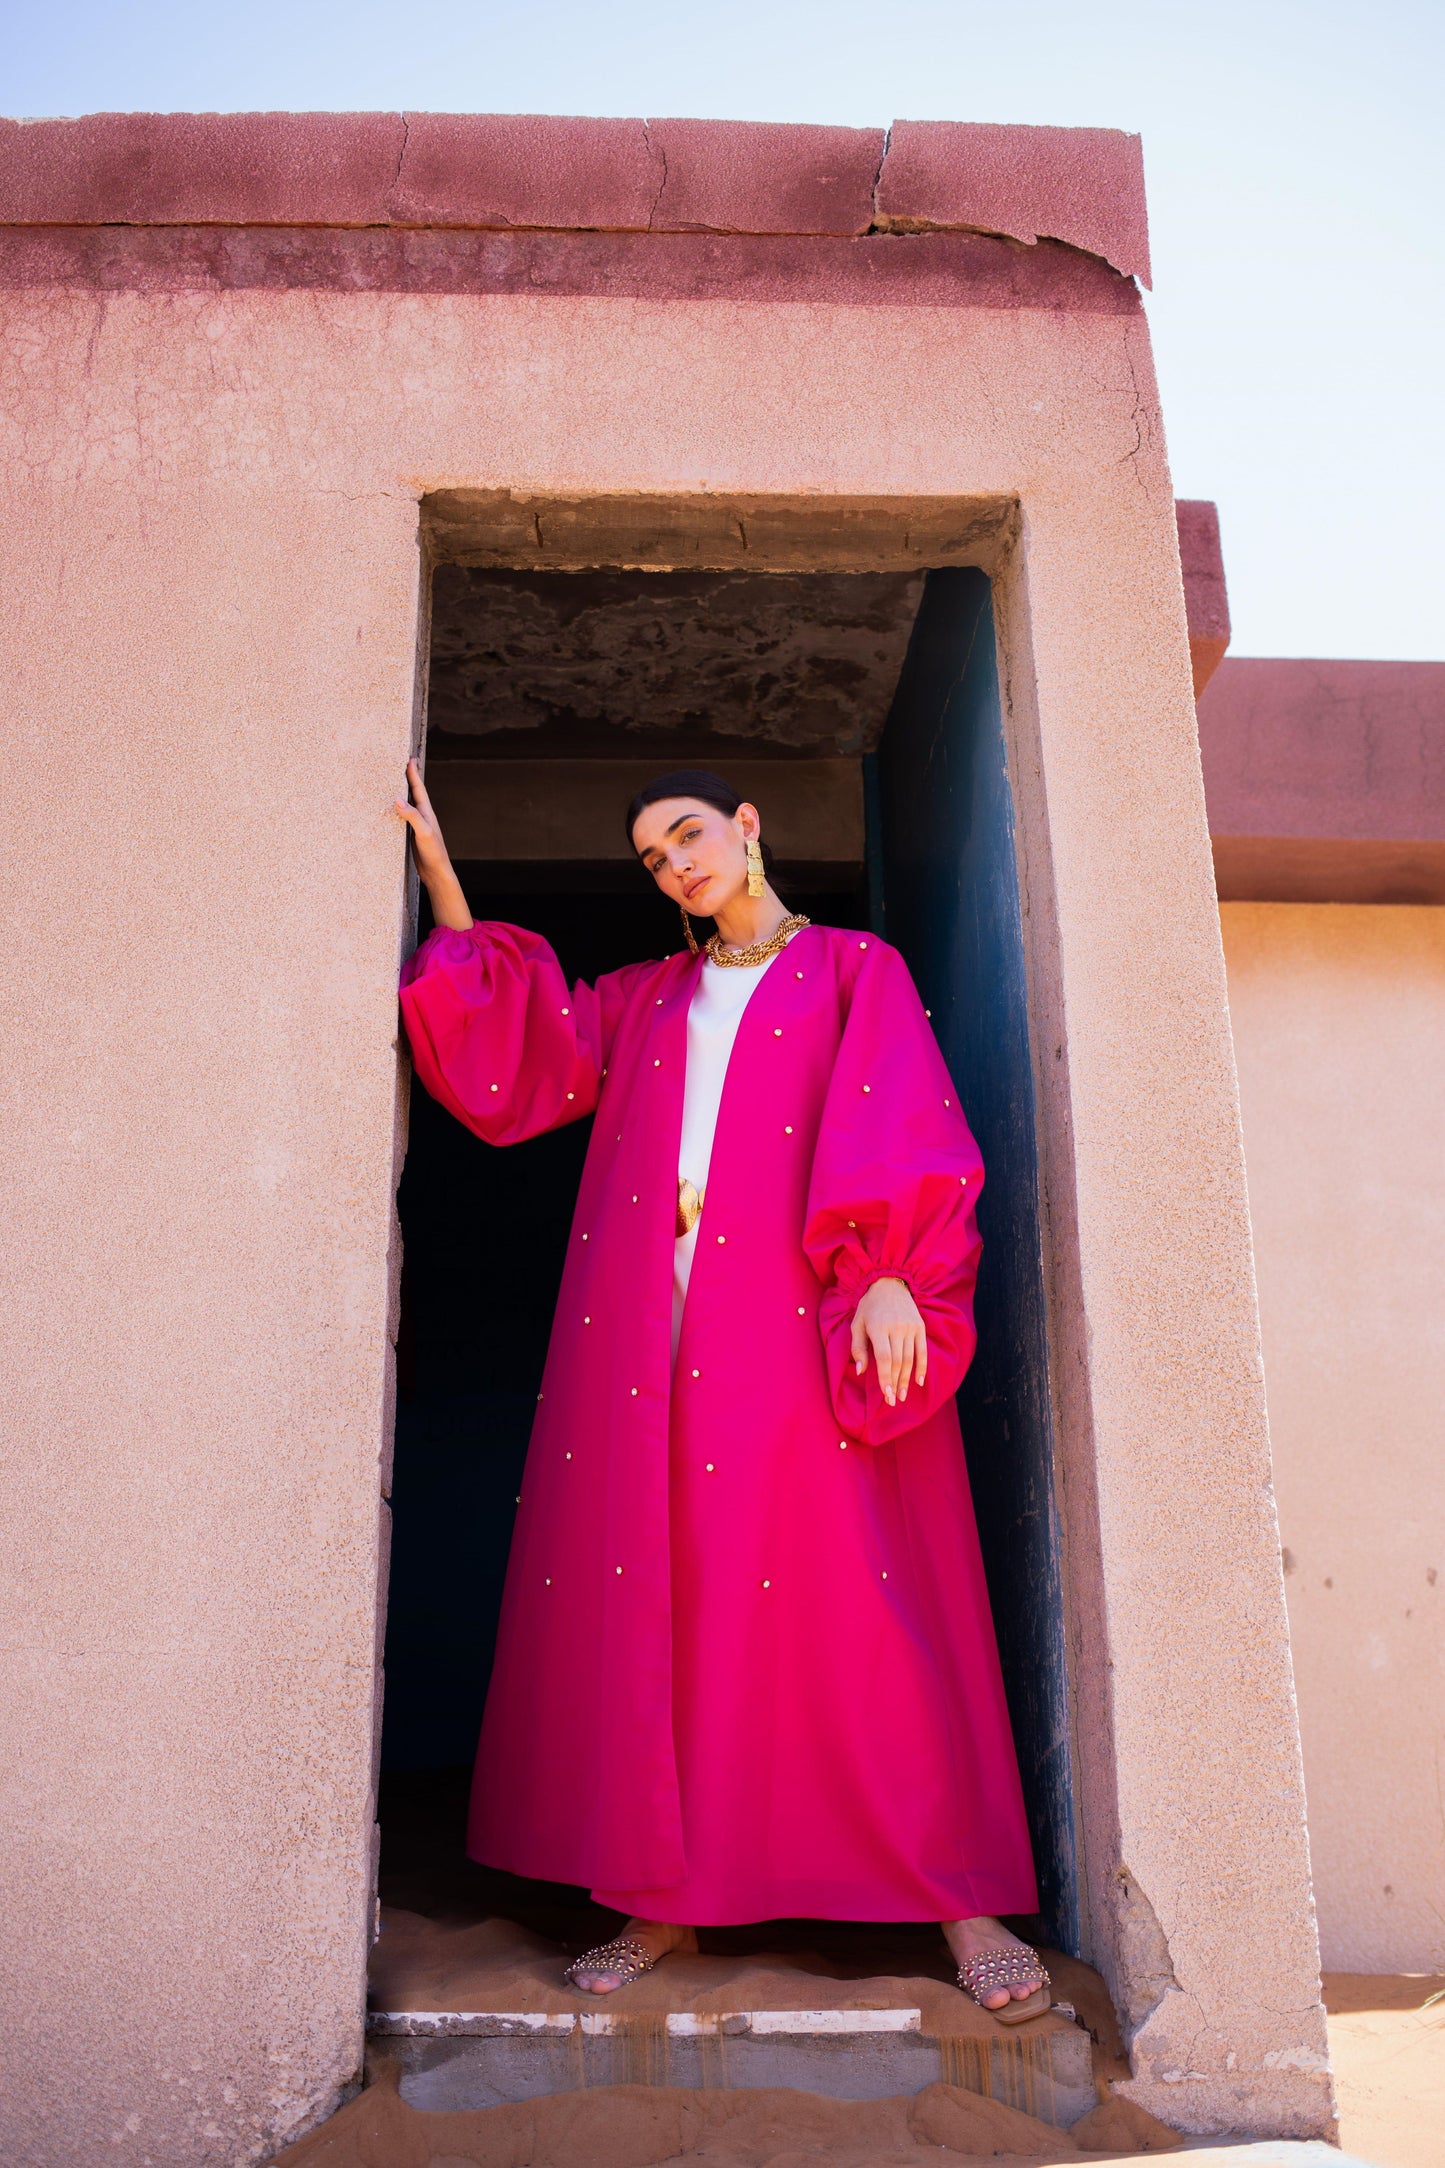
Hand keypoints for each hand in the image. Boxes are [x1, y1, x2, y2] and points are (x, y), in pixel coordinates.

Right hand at [394, 759, 472, 929]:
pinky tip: (388, 812)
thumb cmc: (434, 853)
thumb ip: (411, 816)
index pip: (418, 788)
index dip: (413, 773)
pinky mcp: (410, 836)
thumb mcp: (423, 833)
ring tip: (392, 783)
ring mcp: (416, 826)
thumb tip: (396, 799)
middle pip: (412, 793)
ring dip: (400, 793)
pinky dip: (395, 811)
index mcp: (426, 812)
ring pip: (406, 805)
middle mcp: (422, 817)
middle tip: (401, 764)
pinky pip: (401, 818)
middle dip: (407, 778)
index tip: (410, 758)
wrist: (437, 873)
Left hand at [849, 1277, 926, 1407]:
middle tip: (894, 1401)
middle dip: (896, 1384)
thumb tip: (861, 1370)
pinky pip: (923, 1350)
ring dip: (907, 1379)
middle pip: (898, 1362)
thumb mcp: (857, 1323)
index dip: (886, 1378)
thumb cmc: (869, 1306)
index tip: (886, 1395)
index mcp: (878, 1328)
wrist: (889, 1283)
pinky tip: (918, 1381)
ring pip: (910, 1359)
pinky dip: (922, 1367)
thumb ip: (858, 1347)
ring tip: (903, 1395)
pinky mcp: (920, 1327)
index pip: (885, 1359)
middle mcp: (896, 1328)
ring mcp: (910, 1327)